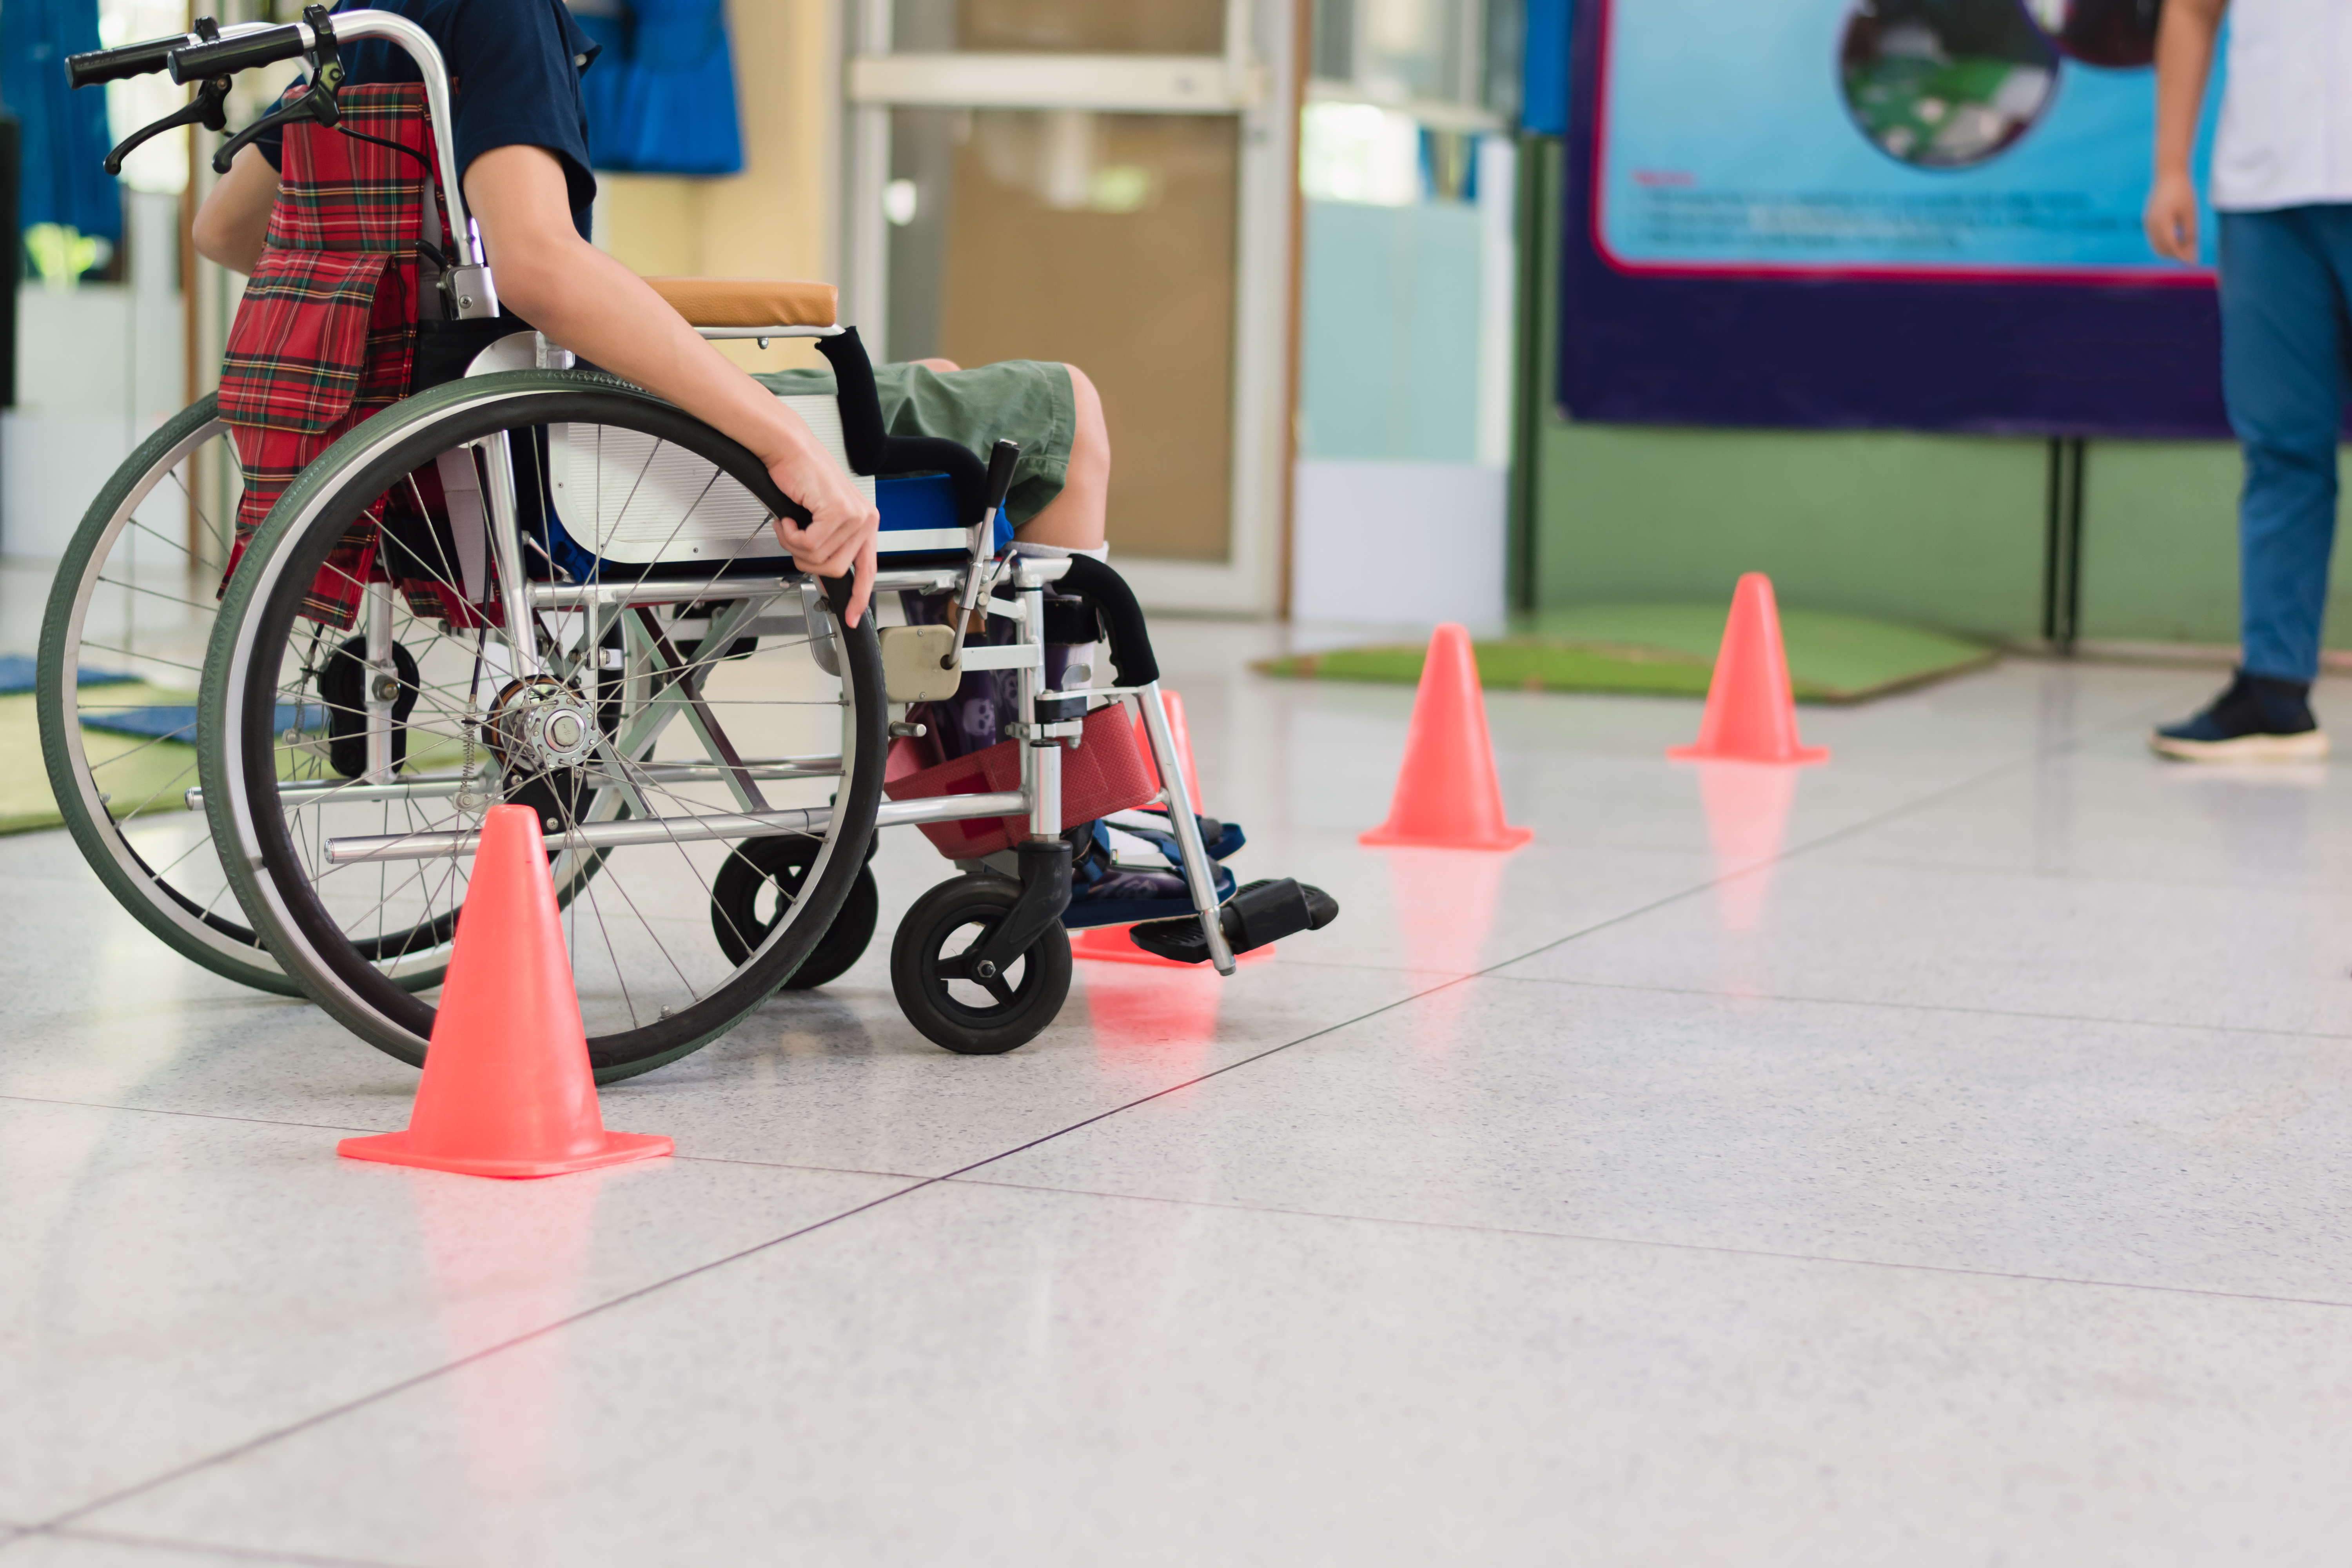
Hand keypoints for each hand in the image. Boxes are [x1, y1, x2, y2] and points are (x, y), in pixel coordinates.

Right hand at [766, 440, 881, 626]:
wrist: (789, 450)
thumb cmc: (801, 479)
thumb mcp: (821, 518)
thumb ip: (830, 545)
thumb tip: (823, 574)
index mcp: (865, 524)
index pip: (867, 570)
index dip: (858, 597)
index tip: (850, 616)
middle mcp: (865, 520)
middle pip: (836, 570)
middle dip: (807, 560)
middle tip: (794, 538)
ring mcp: (855, 517)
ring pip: (820, 559)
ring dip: (796, 546)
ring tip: (790, 524)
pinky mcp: (839, 512)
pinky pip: (809, 545)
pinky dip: (791, 535)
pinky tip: (788, 518)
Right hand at [2145, 170, 2200, 263]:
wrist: (2169, 174)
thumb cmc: (2182, 193)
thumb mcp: (2190, 215)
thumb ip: (2190, 236)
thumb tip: (2192, 255)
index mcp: (2162, 224)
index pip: (2172, 248)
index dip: (2183, 257)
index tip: (2194, 263)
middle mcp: (2151, 226)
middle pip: (2163, 250)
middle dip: (2177, 254)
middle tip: (2192, 253)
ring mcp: (2147, 223)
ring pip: (2158, 245)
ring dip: (2171, 249)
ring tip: (2186, 244)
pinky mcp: (2148, 220)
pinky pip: (2155, 237)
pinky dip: (2166, 241)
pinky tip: (2177, 235)